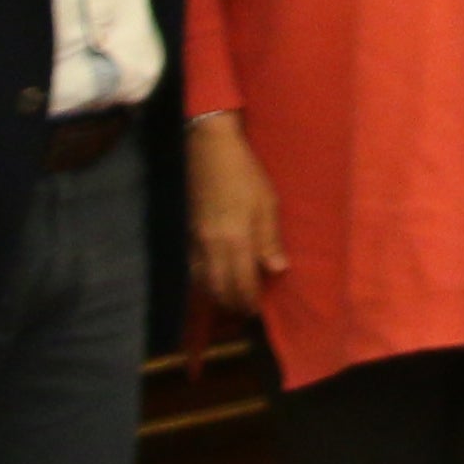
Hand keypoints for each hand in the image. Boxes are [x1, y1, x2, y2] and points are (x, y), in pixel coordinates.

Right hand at [190, 111, 281, 315]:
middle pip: (218, 287)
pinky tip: (211, 281)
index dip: (248, 300)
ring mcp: (195, 239)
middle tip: (244, 311)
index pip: (240, 282)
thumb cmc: (245, 175)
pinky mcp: (187, 232)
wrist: (210, 151)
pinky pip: (191, 266)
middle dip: (231, 302)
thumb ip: (269, 240)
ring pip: (201, 280)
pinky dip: (201, 280)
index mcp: (235, 239)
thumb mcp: (267, 204)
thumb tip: (276, 270)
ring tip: (230, 300)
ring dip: (215, 294)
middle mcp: (211, 245)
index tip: (256, 309)